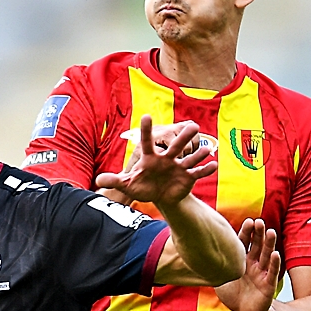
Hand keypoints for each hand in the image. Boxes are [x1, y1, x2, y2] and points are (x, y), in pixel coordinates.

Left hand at [94, 116, 217, 209]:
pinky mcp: (187, 177)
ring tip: (207, 149)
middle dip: (183, 136)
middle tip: (193, 126)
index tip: (147, 116)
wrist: (159, 194)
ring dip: (199, 153)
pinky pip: (198, 172)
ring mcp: (178, 167)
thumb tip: (97, 180)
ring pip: (190, 157)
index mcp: (150, 157)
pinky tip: (214, 165)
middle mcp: (167, 158)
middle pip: (175, 144)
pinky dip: (205, 169)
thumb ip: (114, 180)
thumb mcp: (127, 184)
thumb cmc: (142, 185)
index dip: (146, 130)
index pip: (147, 141)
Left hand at [215, 219, 280, 310]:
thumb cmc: (232, 295)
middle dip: (258, 234)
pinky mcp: (269, 285)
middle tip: (259, 222)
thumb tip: (197, 254)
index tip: (248, 221)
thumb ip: (213, 268)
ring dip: (269, 244)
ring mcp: (262, 273)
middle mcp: (254, 264)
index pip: (245, 244)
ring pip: (266, 256)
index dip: (247, 233)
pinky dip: (274, 264)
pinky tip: (275, 254)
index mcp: (242, 261)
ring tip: (270, 232)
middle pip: (257, 246)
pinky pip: (272, 273)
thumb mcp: (219, 279)